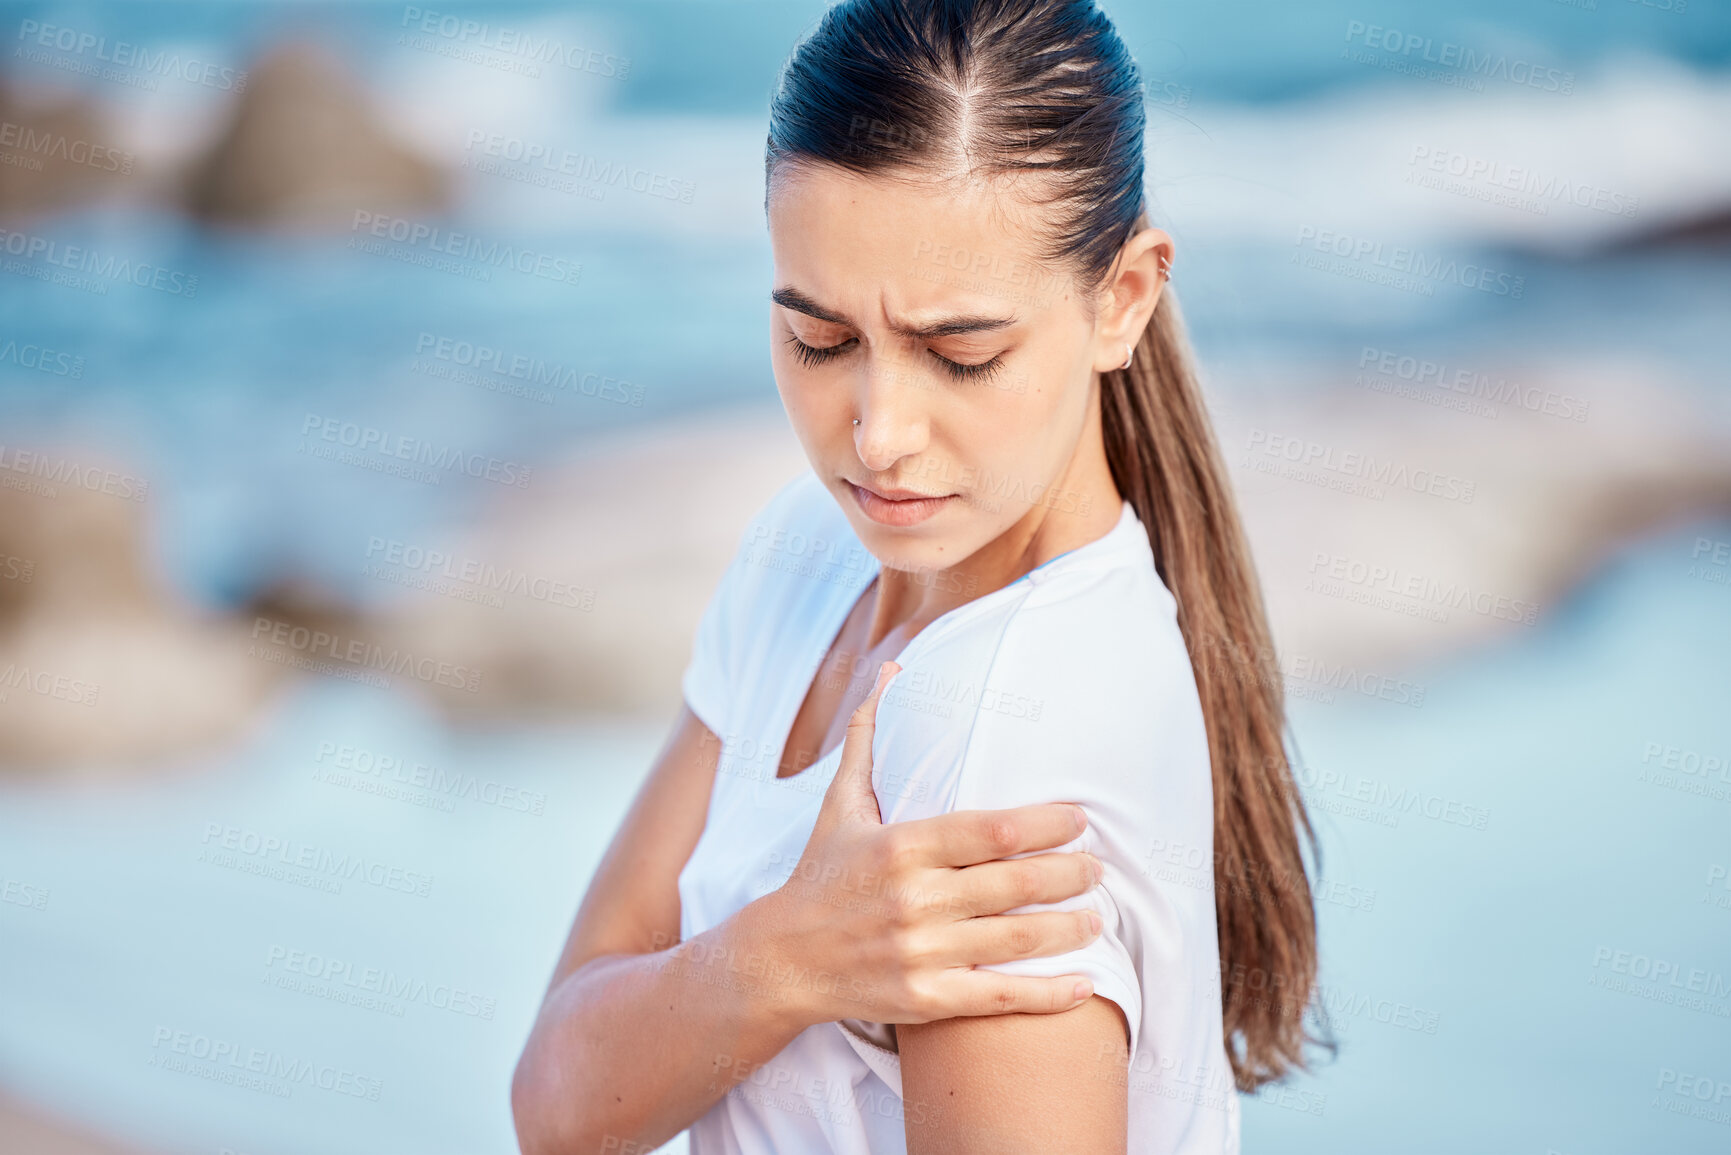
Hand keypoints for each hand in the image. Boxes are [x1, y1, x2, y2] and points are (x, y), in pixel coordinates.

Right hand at [757, 660, 1104, 1026]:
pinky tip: (1084, 984)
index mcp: (899, 845)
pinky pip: (999, 998)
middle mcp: (912, 898)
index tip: (1080, 819)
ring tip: (1097, 915)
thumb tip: (891, 671)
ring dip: (1069, 928)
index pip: (990, 829)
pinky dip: (1047, 993)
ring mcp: (919, 951)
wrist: (781, 960)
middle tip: (1099, 867)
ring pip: (1015, 938)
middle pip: (1014, 883)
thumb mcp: (839, 803)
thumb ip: (870, 737)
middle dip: (1069, 874)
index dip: (1046, 823)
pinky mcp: (923, 999)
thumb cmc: (821, 874)